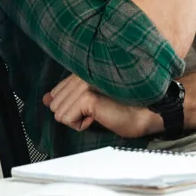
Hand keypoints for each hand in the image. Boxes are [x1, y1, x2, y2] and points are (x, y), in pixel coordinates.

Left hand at [43, 74, 160, 138]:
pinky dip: (80, 125)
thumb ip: (68, 98)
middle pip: (55, 104)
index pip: (56, 92)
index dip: (72, 107)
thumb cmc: (128, 108)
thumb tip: (45, 99)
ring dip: (77, 120)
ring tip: (99, 113)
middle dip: (73, 114)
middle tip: (97, 111)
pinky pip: (66, 118)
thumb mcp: (92, 104)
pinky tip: (97, 118)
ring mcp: (84, 83)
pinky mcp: (87, 96)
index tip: (93, 107)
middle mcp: (82, 73)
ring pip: (59, 112)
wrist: (150, 112)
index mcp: (83, 70)